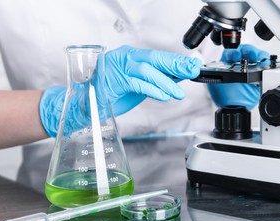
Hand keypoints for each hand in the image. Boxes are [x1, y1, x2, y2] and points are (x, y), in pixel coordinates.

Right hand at [39, 45, 201, 137]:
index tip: (192, 66)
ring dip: (166, 82)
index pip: (158, 57)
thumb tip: (178, 77)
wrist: (87, 105)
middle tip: (191, 71)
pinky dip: (153, 89)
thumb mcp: (138, 85)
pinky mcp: (114, 80)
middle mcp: (124, 57)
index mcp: (131, 56)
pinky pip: (137, 83)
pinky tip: (164, 95)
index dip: (176, 62)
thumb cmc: (111, 94)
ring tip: (178, 93)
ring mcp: (118, 67)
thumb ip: (156, 80)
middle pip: (154, 58)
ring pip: (147, 70)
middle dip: (175, 66)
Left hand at [207, 44, 268, 108]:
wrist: (234, 108)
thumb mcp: (214, 84)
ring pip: (257, 56)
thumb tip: (210, 66)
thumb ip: (213, 74)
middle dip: (250, 51)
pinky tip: (267, 65)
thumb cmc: (224, 97)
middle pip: (246, 51)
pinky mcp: (260, 74)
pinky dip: (267, 64)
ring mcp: (250, 68)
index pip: (230, 52)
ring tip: (262, 59)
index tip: (236, 55)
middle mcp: (239, 63)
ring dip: (260, 55)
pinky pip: (265, 66)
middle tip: (253, 55)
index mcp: (227, 63)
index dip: (233, 51)